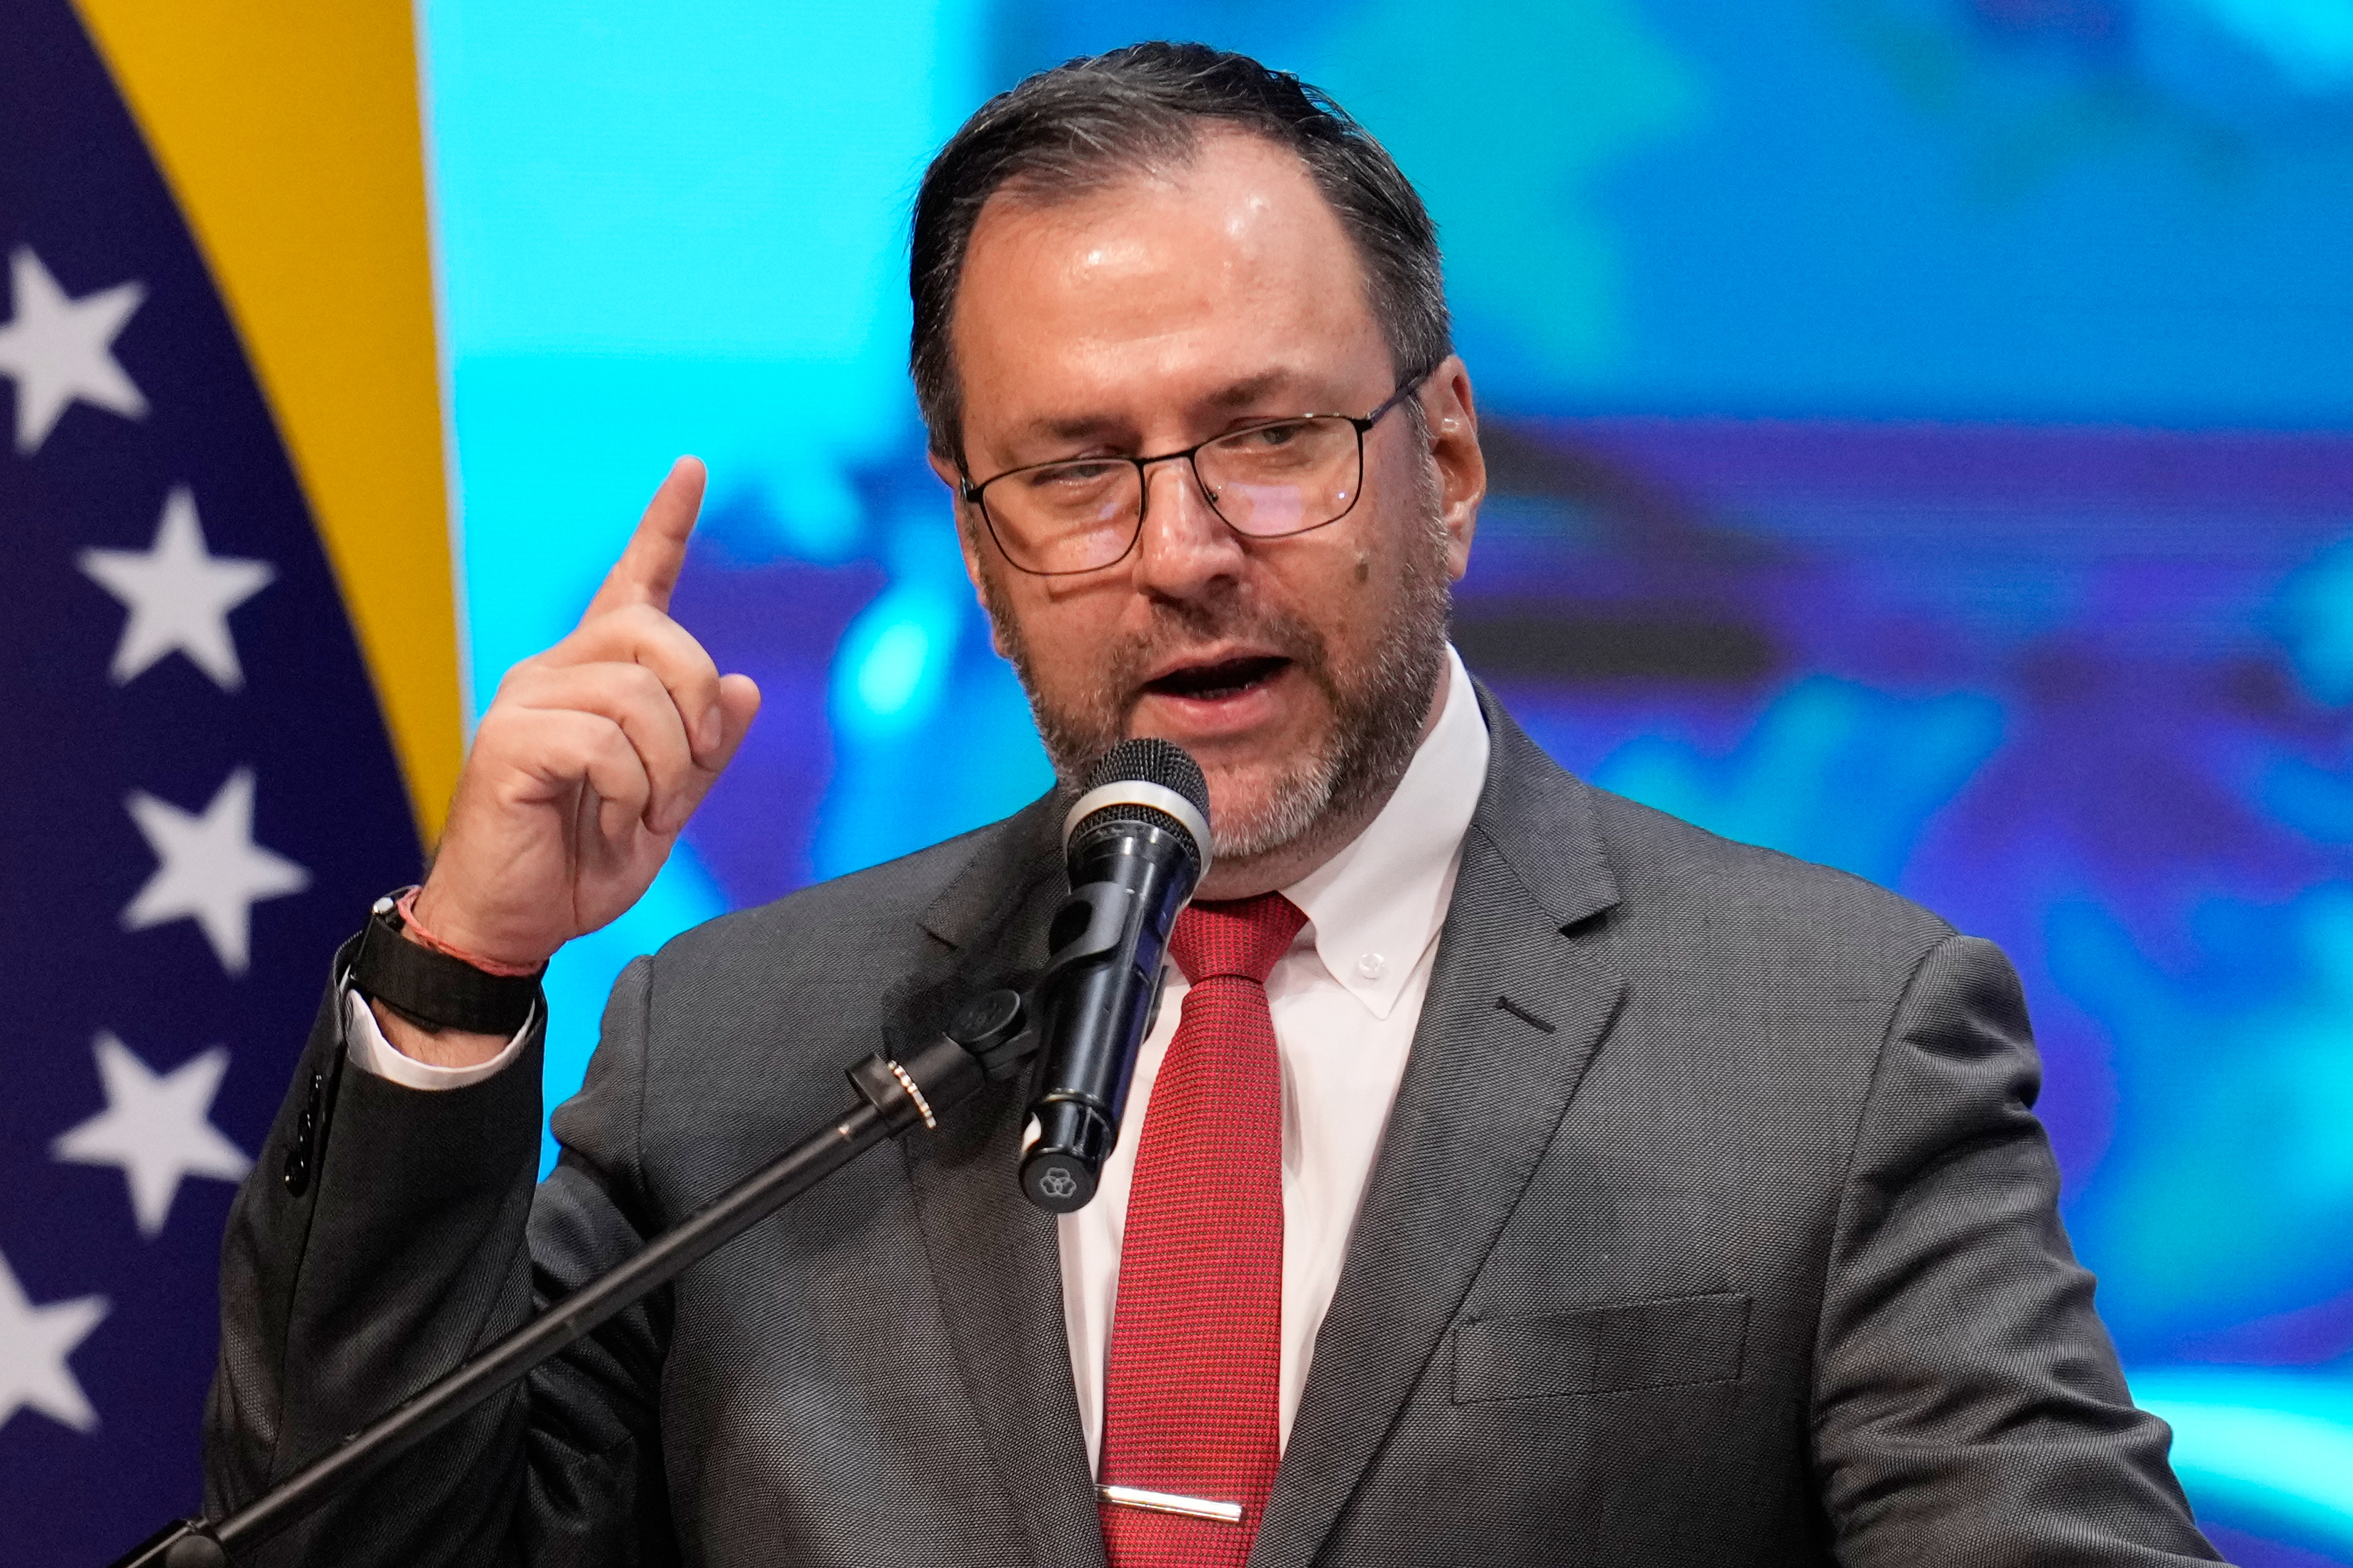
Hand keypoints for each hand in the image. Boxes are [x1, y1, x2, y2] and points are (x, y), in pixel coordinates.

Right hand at [413, 456, 760, 973]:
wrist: (513, 924)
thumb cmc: (578, 862)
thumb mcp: (666, 806)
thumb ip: (706, 749)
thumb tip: (745, 685)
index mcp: (595, 678)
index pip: (634, 583)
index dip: (666, 525)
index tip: (693, 468)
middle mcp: (554, 671)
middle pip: (655, 635)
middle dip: (693, 707)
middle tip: (684, 778)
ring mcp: (525, 701)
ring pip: (636, 696)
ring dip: (665, 769)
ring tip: (638, 815)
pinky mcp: (507, 739)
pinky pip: (603, 743)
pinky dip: (628, 794)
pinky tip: (606, 822)